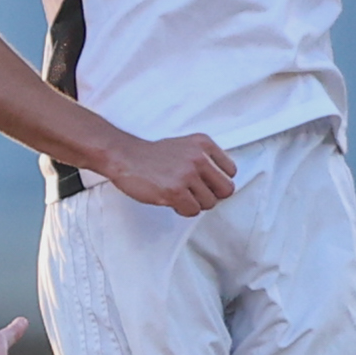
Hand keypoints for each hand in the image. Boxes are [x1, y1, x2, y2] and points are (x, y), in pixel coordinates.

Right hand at [102, 130, 237, 217]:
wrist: (124, 157)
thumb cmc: (152, 156)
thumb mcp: (184, 146)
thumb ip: (204, 159)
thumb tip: (220, 183)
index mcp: (203, 144)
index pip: (231, 171)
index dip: (218, 181)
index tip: (206, 183)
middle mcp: (199, 157)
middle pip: (226, 189)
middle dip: (212, 196)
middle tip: (196, 194)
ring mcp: (187, 174)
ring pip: (209, 203)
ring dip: (195, 204)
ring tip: (180, 195)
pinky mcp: (175, 191)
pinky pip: (193, 211)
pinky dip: (183, 210)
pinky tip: (172, 200)